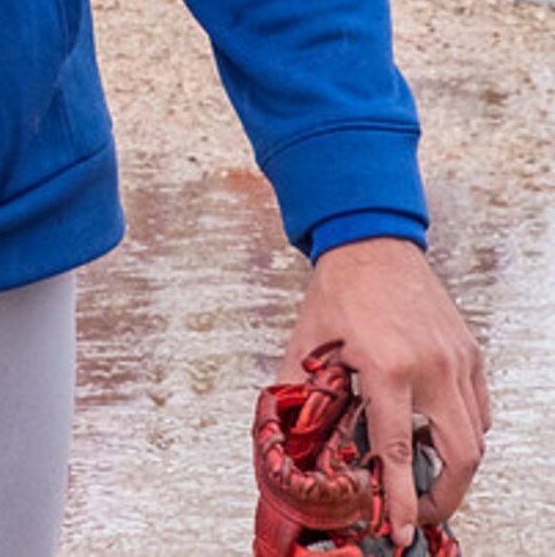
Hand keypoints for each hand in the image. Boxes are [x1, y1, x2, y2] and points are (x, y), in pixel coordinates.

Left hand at [284, 236, 488, 541]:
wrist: (372, 243)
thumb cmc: (340, 288)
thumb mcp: (309, 342)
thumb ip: (299, 389)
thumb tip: (288, 427)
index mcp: (387, 367)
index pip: (399, 450)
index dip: (401, 496)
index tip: (398, 525)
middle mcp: (431, 368)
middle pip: (460, 455)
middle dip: (445, 494)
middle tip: (419, 509)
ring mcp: (457, 361)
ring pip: (476, 435)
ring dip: (456, 465)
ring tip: (426, 476)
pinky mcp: (470, 354)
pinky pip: (480, 409)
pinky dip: (466, 432)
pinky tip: (440, 436)